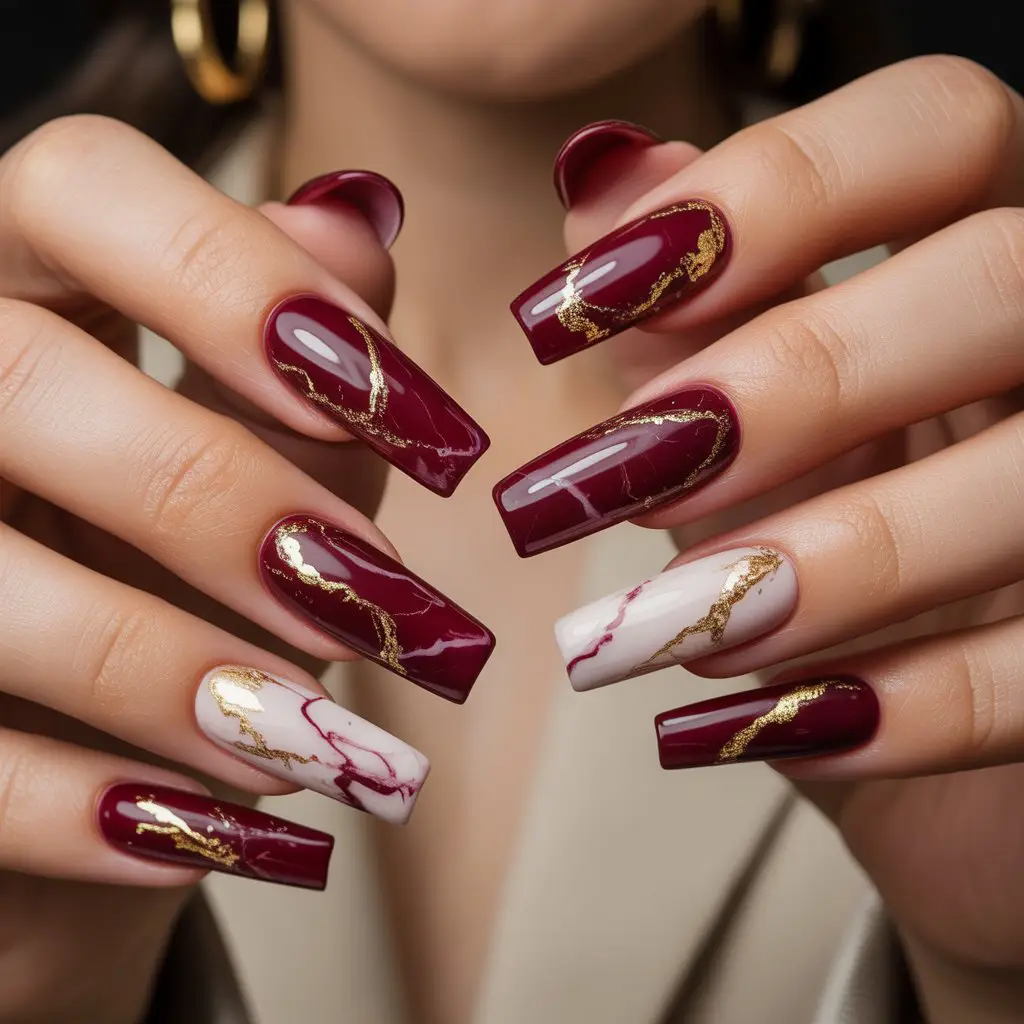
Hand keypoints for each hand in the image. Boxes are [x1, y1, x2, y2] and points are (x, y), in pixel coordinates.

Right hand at [0, 117, 489, 1021]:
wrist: (87, 735)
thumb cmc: (189, 560)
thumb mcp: (266, 441)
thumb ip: (302, 339)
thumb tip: (363, 221)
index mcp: (22, 282)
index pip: (85, 184)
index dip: (241, 276)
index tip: (399, 403)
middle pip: (24, 376)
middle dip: (229, 500)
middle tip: (391, 609)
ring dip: (182, 680)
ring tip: (334, 749)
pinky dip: (103, 814)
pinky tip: (237, 837)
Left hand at [494, 57, 1023, 1020]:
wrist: (894, 727)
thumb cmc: (807, 547)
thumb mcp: (733, 429)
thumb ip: (681, 310)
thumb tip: (599, 178)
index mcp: (975, 248)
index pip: (930, 129)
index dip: (773, 191)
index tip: (592, 291)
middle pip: (996, 279)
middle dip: (795, 378)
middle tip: (617, 473)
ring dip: (823, 564)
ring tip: (650, 633)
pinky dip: (897, 707)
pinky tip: (752, 730)